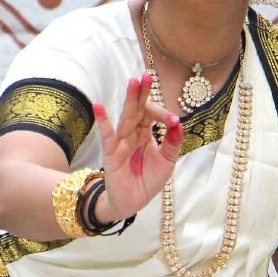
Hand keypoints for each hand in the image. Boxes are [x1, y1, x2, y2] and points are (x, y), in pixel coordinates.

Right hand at [92, 73, 183, 221]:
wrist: (133, 202)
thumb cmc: (148, 180)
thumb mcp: (167, 161)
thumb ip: (173, 142)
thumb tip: (179, 122)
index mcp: (146, 133)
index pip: (152, 115)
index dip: (162, 115)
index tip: (173, 121)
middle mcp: (133, 134)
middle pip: (138, 109)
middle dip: (142, 93)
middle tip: (147, 75)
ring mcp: (121, 141)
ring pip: (126, 117)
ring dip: (129, 100)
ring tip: (133, 82)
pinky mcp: (111, 152)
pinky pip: (107, 135)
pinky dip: (103, 121)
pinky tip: (98, 106)